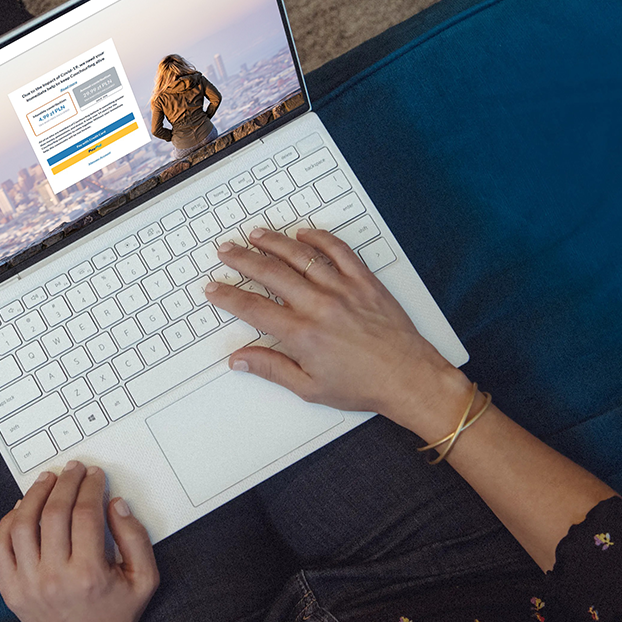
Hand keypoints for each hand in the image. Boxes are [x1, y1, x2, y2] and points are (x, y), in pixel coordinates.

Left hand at [0, 461, 158, 621]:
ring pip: (23, 524)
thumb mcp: (144, 580)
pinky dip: (8, 521)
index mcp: (89, 573)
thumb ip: (136, 539)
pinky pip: (0, 546)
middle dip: (66, 482)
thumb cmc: (115, 614)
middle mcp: (54, 578)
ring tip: (47, 479)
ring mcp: (27, 584)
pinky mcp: (10, 589)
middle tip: (73, 469)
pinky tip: (22, 507)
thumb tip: (116, 504)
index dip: (90, 486)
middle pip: (54, 512)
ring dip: (35, 494)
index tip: (94, 474)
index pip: (86, 513)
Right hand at [204, 227, 469, 432]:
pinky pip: (339, 251)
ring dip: (275, 243)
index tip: (213, 287)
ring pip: (301, 257)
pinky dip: (320, 239)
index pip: (253, 308)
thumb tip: (239, 360)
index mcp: (302, 334)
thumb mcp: (310, 387)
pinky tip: (304, 234)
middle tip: (226, 250)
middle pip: (271, 274)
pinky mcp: (364, 282)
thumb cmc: (363, 385)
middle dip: (243, 259)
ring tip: (256, 234)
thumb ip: (271, 368)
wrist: (408, 377)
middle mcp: (319, 306)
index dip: (228, 296)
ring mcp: (343, 290)